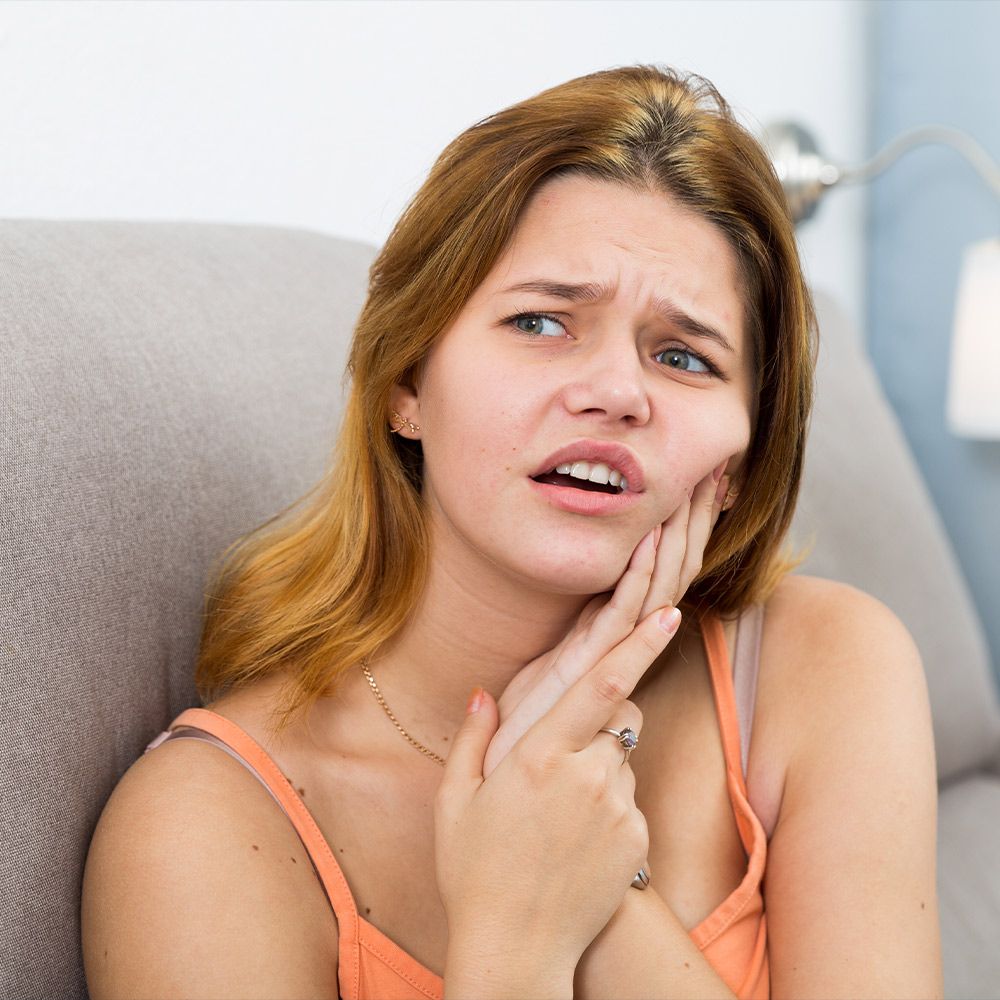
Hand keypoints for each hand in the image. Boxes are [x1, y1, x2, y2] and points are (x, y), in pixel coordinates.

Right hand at [434, 527, 678, 967]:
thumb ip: (472, 739)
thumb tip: (484, 694)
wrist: (516, 951)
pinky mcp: (637, 841)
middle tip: (563, 760)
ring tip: (560, 816)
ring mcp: (619, 810)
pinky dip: (611, 808)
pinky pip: (632, 802)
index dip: (640, 644)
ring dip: (602, 769)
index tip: (669, 613)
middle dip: (605, 719)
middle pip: (620, 717)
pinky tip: (577, 842)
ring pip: (625, 761)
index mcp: (540, 755)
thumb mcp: (455, 802)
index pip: (603, 685)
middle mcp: (588, 775)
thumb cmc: (474, 872)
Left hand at [482, 461, 730, 777]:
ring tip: (698, 488)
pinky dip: (638, 576)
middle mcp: (615, 643)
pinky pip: (619, 614)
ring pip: (654, 586)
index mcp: (603, 641)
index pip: (655, 579)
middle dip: (693, 522)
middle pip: (669, 573)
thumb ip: (566, 663)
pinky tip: (652, 539)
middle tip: (717, 471)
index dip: (681, 536)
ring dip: (675, 536)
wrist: (505, 786)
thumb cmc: (519, 739)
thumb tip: (592, 651)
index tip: (699, 490)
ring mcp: (604, 652)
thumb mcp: (536, 687)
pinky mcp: (584, 664)